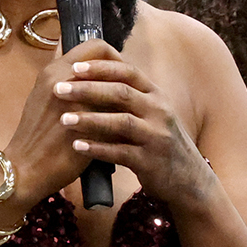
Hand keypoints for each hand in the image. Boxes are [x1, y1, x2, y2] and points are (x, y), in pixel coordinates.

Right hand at [0, 41, 112, 208]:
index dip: (113, 58)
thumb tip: (95, 74)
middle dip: (124, 77)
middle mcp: (65, 80)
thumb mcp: (45, 97)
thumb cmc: (35, 135)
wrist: (25, 168)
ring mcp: (77, 103)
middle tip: (128, 91)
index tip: (117, 73)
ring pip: (118, 89)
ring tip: (126, 109)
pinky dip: (123, 120)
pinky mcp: (88, 126)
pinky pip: (117, 115)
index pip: (96, 46)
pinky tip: (122, 129)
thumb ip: (68, 82)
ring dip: (126, 98)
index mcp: (54, 70)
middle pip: (112, 65)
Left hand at [50, 50, 215, 208]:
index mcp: (156, 95)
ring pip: (121, 122)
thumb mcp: (151, 113)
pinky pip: (121, 153)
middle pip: (121, 93)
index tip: (74, 68)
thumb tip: (92, 77)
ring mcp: (157, 136)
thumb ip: (129, 97)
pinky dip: (98, 149)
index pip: (128, 72)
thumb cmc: (159, 141)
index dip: (101, 68)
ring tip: (63, 119)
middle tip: (59, 89)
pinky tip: (77, 146)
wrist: (188, 178)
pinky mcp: (151, 162)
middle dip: (88, 89)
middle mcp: (159, 111)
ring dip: (90, 119)